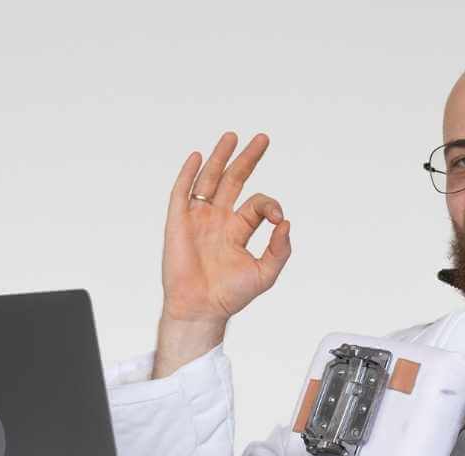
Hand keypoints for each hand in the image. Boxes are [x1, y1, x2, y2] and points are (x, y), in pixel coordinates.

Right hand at [153, 132, 291, 377]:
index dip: (270, 204)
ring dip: (220, 157)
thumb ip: (280, 249)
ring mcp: (198, 219)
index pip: (257, 204)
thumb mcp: (265, 273)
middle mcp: (218, 220)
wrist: (201, 309)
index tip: (277, 217)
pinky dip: (188, 174)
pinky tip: (197, 157)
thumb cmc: (230, 296)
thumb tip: (286, 222)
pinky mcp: (179, 222)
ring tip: (232, 137)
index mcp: (238, 230)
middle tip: (262, 139)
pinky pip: (182, 193)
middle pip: (234, 180)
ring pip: (209, 180)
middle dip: (247, 159)